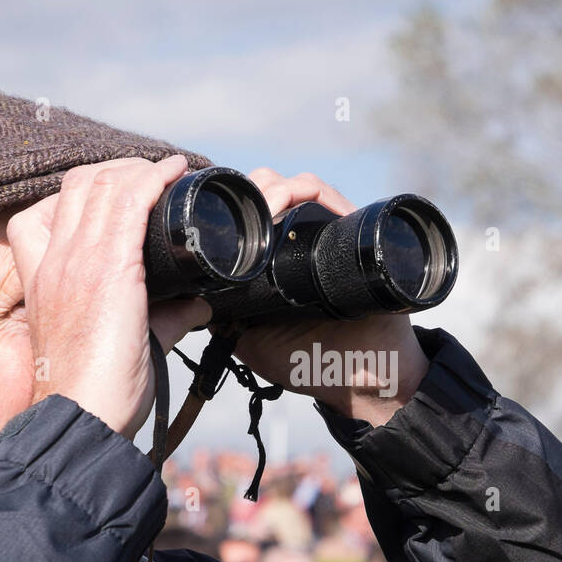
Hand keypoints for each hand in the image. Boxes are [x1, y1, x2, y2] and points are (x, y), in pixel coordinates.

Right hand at [7, 156, 211, 438]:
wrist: (81, 417)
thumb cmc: (96, 393)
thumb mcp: (124, 342)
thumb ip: (163, 317)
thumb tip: (199, 304)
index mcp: (43, 278)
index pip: (44, 211)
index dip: (85, 192)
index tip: (122, 193)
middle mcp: (55, 261)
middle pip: (78, 185)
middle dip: (118, 171)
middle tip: (153, 177)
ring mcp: (77, 261)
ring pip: (102, 184)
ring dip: (139, 169)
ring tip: (168, 171)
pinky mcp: (109, 269)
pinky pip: (129, 202)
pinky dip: (153, 178)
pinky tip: (175, 171)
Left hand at [224, 169, 429, 426]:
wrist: (369, 375)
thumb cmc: (316, 363)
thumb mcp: (256, 346)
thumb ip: (226, 323)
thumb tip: (191, 297)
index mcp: (275, 263)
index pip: (251, 212)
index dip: (237, 203)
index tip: (224, 211)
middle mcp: (301, 242)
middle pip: (272, 187)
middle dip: (257, 190)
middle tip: (253, 209)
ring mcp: (329, 235)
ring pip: (299, 186)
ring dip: (282, 188)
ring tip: (274, 203)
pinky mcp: (356, 235)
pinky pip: (332, 199)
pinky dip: (317, 192)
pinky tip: (305, 198)